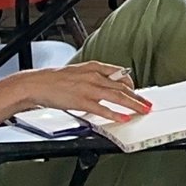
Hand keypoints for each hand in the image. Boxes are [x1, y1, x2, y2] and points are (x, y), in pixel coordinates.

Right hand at [17, 61, 150, 122]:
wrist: (37, 83)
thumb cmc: (55, 79)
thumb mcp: (78, 72)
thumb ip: (93, 77)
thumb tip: (106, 83)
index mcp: (93, 67)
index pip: (119, 74)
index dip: (131, 83)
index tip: (137, 91)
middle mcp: (94, 76)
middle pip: (122, 86)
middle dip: (137, 96)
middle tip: (147, 104)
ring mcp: (89, 89)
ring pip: (117, 96)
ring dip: (133, 104)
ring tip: (143, 110)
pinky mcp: (82, 101)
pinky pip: (103, 109)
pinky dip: (115, 114)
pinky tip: (124, 118)